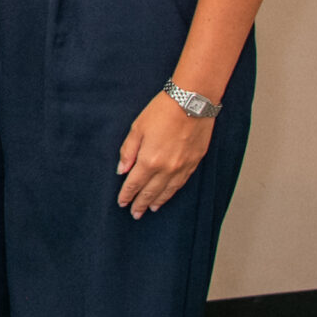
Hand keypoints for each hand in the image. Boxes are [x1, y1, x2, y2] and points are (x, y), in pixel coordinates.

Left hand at [117, 90, 214, 217]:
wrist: (192, 102)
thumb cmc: (162, 111)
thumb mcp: (137, 129)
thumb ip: (128, 152)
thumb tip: (122, 170)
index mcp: (149, 160)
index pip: (134, 184)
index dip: (127, 195)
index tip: (122, 203)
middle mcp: (166, 168)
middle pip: (151, 191)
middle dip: (140, 203)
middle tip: (135, 213)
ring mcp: (182, 167)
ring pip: (168, 191)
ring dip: (158, 201)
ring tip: (151, 209)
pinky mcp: (194, 162)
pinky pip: (181, 183)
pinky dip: (173, 192)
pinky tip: (169, 194)